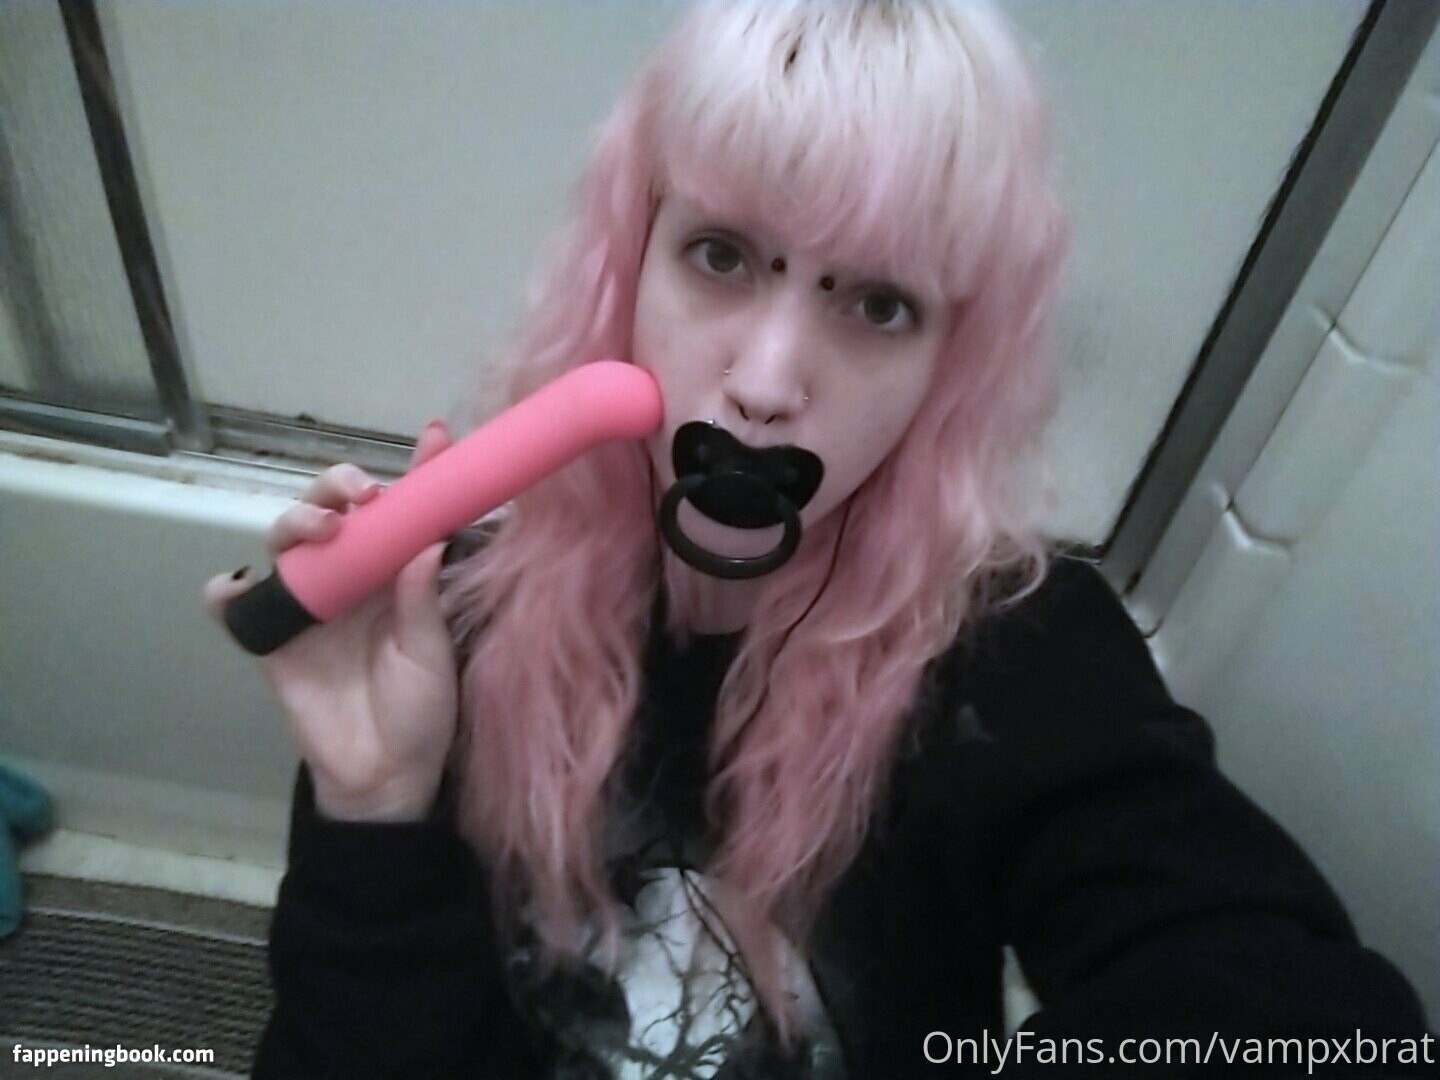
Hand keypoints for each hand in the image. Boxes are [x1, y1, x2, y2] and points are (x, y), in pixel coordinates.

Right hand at [203, 420, 457, 821]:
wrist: (384, 777)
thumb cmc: (420, 713)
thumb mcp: (432, 655)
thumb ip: (423, 600)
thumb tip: (429, 539)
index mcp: (400, 573)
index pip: (406, 511)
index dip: (419, 471)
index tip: (435, 438)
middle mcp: (352, 576)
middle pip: (334, 511)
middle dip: (340, 487)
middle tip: (361, 494)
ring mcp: (309, 604)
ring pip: (287, 541)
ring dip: (297, 522)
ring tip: (322, 531)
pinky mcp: (271, 638)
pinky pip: (236, 605)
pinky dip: (228, 590)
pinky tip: (236, 587)